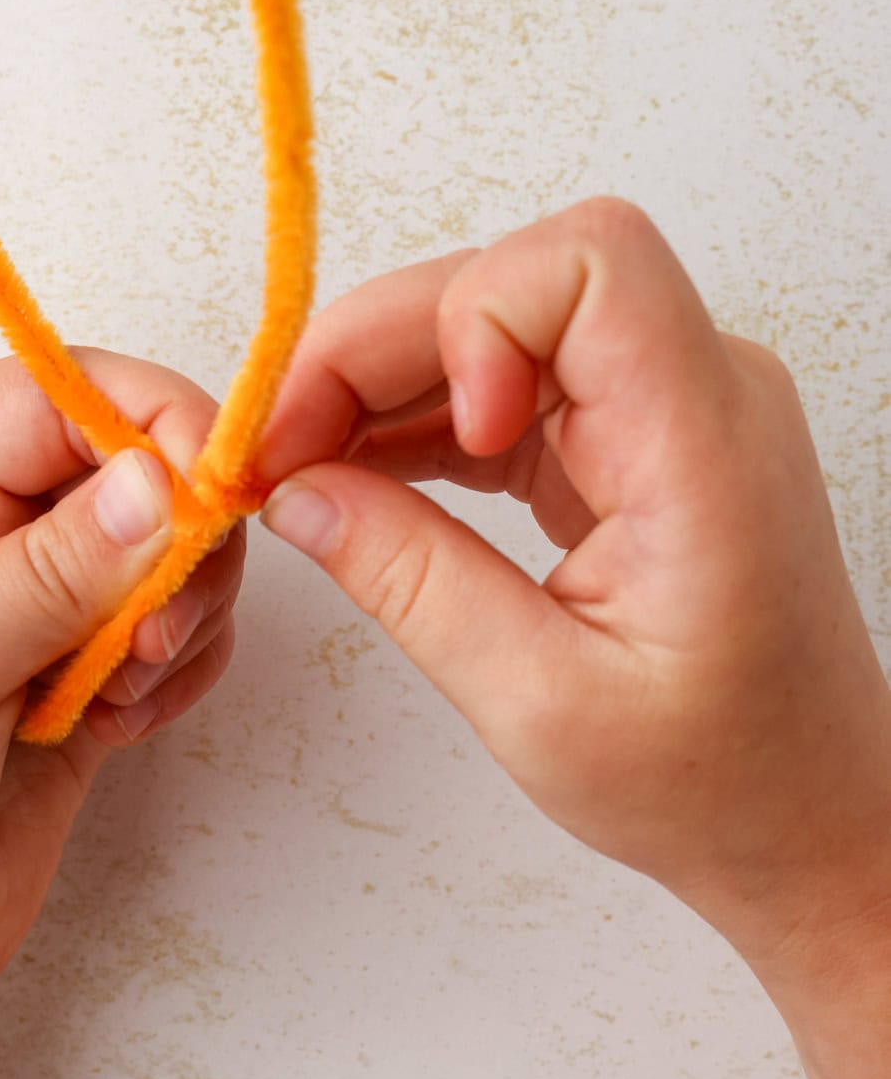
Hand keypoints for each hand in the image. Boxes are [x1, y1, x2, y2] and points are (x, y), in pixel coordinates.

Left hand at [0, 349, 243, 1035]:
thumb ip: (46, 569)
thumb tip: (163, 482)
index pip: (58, 390)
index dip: (152, 423)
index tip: (216, 492)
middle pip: (132, 457)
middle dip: (174, 534)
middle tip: (153, 630)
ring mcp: (33, 595)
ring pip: (170, 542)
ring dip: (181, 610)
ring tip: (118, 690)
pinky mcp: (82, 667)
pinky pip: (179, 625)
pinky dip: (181, 667)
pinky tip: (119, 726)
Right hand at [258, 198, 890, 1005]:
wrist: (805, 814)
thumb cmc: (714, 781)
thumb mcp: (541, 705)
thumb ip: (411, 582)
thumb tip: (294, 491)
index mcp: (704, 446)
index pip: (591, 263)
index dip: (478, 317)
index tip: (436, 435)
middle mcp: (696, 393)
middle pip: (513, 281)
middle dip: (374, 349)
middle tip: (273, 452)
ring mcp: (662, 407)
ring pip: (492, 320)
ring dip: (378, 382)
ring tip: (293, 471)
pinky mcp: (626, 436)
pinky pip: (504, 380)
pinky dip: (415, 418)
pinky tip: (350, 477)